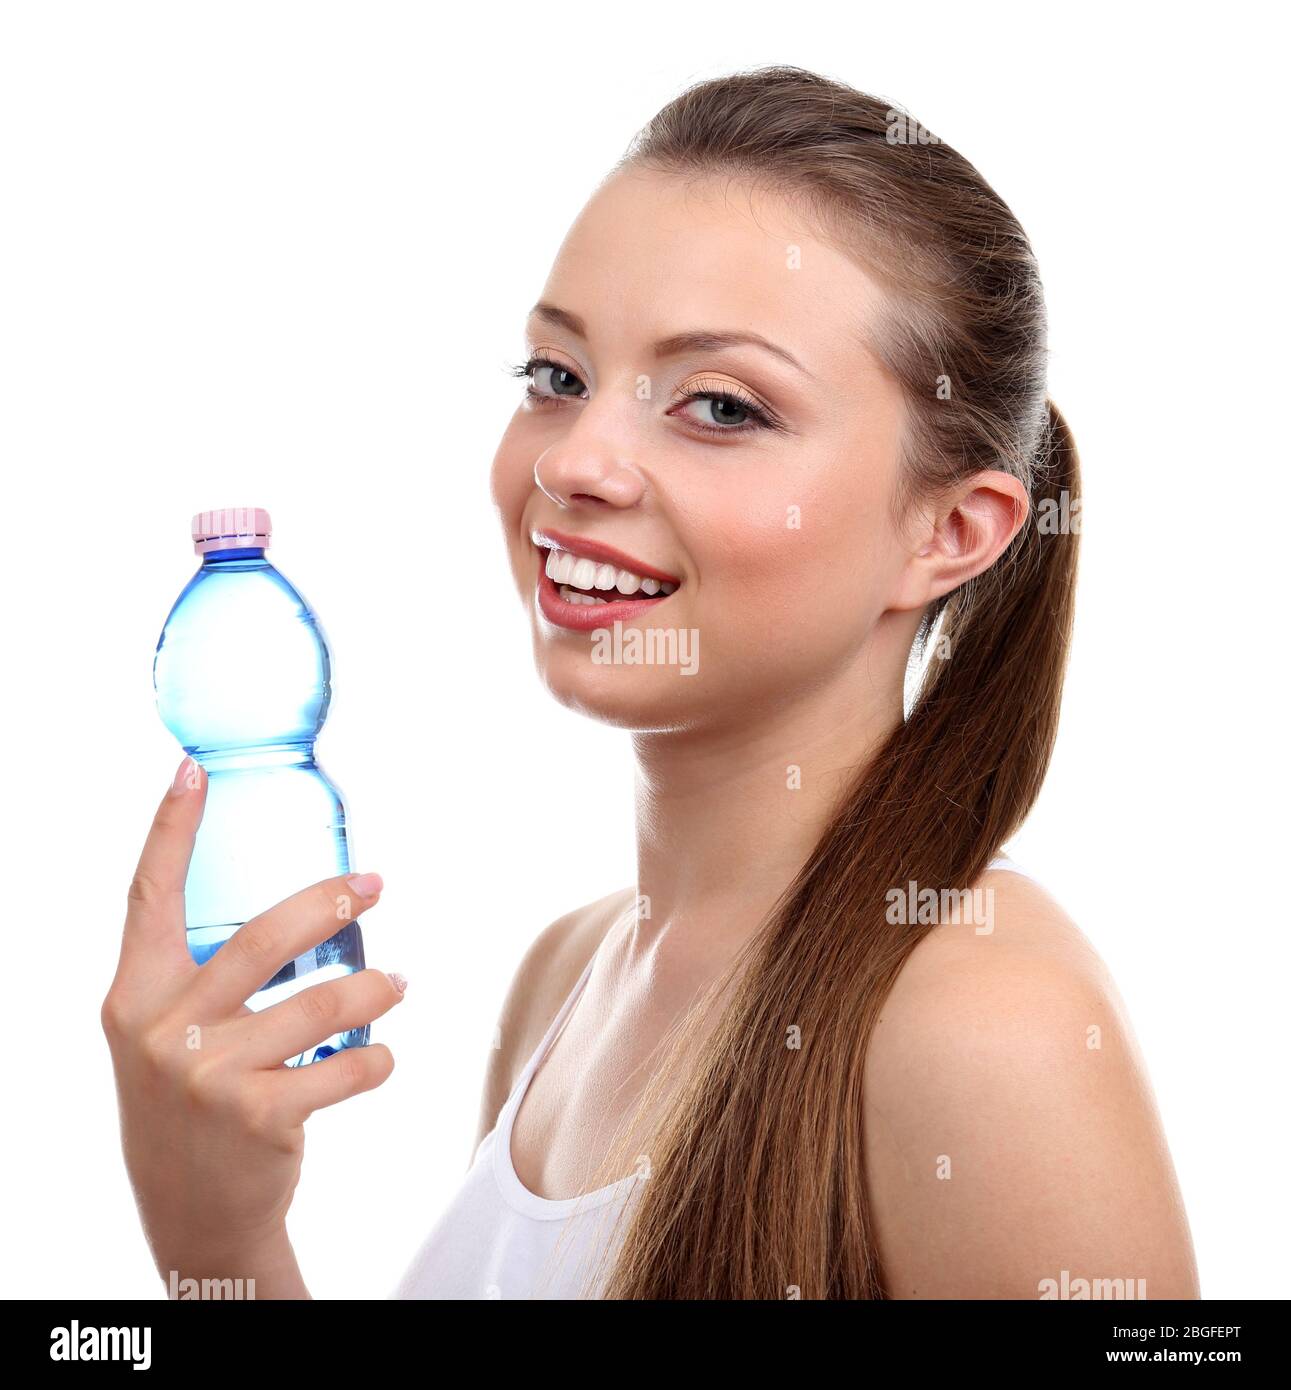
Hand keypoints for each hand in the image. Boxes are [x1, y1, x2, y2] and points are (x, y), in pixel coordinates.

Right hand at [101, 756, 405, 1297]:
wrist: (192, 1212)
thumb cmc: (189, 1103)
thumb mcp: (166, 1037)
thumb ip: (200, 980)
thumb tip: (299, 908)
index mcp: (134, 996)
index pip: (147, 896)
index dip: (171, 829)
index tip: (194, 770)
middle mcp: (162, 1028)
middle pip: (264, 936)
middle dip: (331, 901)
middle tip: (374, 884)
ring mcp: (209, 1074)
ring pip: (325, 1001)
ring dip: (378, 991)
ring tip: (397, 986)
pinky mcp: (259, 1115)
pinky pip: (349, 1066)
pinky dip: (379, 1060)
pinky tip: (380, 1060)